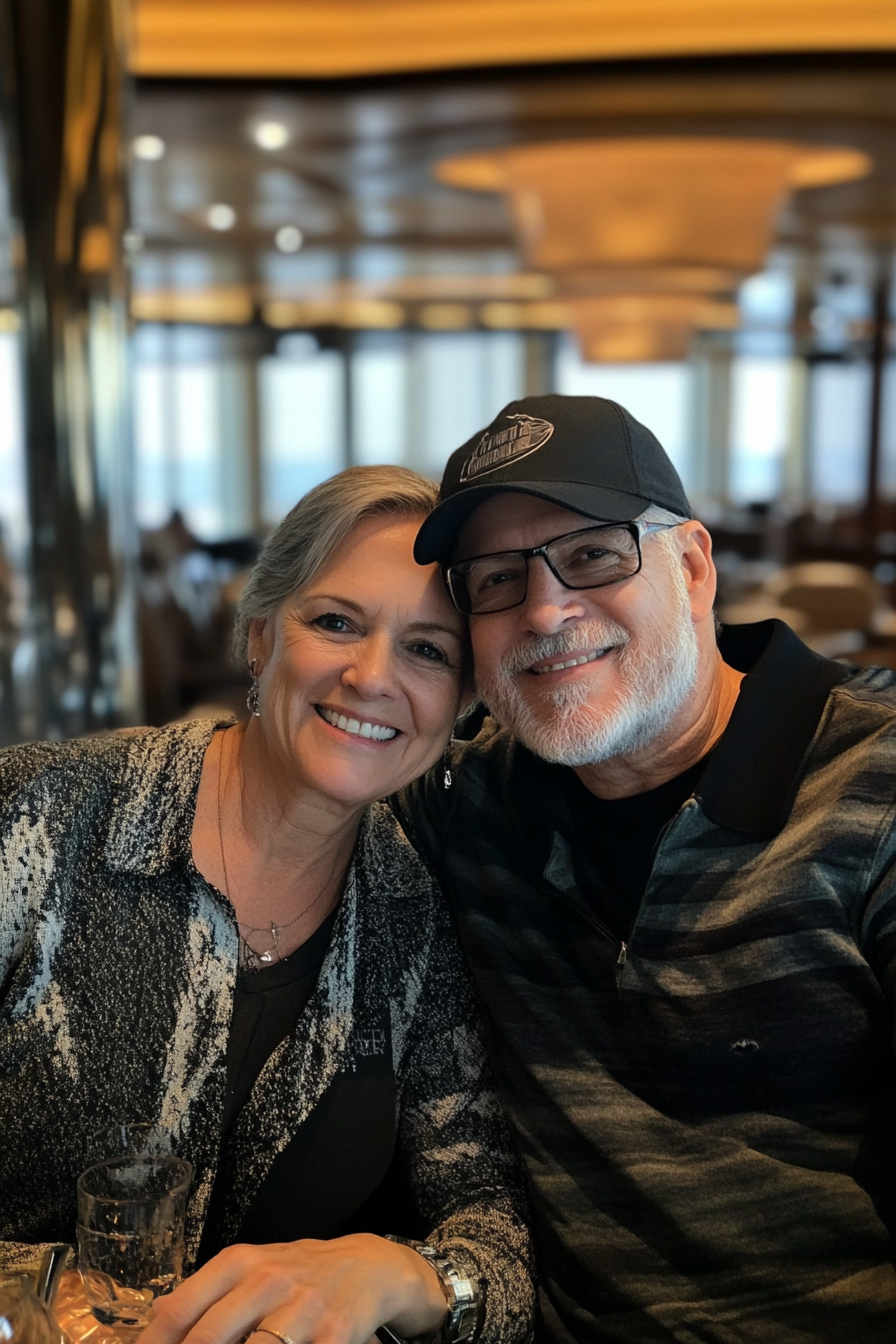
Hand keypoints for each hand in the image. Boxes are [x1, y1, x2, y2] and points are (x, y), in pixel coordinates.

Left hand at [140, 1235, 447, 1343]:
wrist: (368, 1267)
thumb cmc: (296, 1275)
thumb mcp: (250, 1271)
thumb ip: (205, 1297)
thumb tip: (150, 1329)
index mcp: (239, 1263)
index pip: (178, 1311)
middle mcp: (268, 1280)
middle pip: (206, 1339)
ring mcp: (302, 1310)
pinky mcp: (332, 1338)